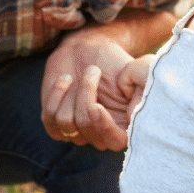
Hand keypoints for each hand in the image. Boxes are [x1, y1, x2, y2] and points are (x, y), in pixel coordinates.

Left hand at [41, 33, 138, 150]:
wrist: (88, 50)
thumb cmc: (115, 62)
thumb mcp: (137, 71)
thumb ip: (143, 91)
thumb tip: (134, 115)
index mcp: (124, 126)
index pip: (116, 142)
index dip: (104, 128)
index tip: (97, 106)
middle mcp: (100, 134)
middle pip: (87, 128)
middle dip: (86, 95)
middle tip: (93, 69)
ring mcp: (78, 131)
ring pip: (66, 123)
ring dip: (71, 92)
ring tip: (82, 71)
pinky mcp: (56, 123)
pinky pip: (50, 119)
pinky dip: (56, 96)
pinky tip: (65, 78)